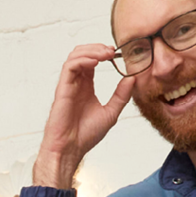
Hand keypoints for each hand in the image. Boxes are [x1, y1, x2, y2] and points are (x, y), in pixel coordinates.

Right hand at [31, 43, 136, 190]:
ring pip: (74, 56)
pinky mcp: (62, 89)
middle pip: (82, 54)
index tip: (118, 53)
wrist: (71, 149)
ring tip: (106, 53)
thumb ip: (121, 95)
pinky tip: (95, 62)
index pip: (92, 61)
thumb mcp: (111, 112)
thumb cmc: (85, 135)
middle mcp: (76, 83)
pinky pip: (69, 67)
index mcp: (85, 87)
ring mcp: (68, 85)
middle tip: (113, 50)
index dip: (103, 53)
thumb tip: (132, 78)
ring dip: (91, 51)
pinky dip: (82, 60)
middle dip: (97, 48)